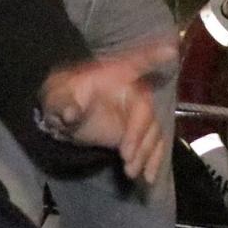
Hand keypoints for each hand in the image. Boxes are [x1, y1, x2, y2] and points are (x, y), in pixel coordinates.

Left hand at [38, 37, 175, 182]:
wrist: (63, 113)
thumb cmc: (62, 97)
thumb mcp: (58, 99)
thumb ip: (64, 105)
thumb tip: (71, 113)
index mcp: (114, 74)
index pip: (136, 62)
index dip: (153, 56)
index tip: (170, 49)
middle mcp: (132, 90)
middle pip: (145, 113)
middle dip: (139, 136)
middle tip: (126, 157)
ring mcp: (138, 112)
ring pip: (153, 133)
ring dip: (145, 154)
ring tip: (132, 172)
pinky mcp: (139, 132)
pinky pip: (153, 146)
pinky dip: (152, 161)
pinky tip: (147, 177)